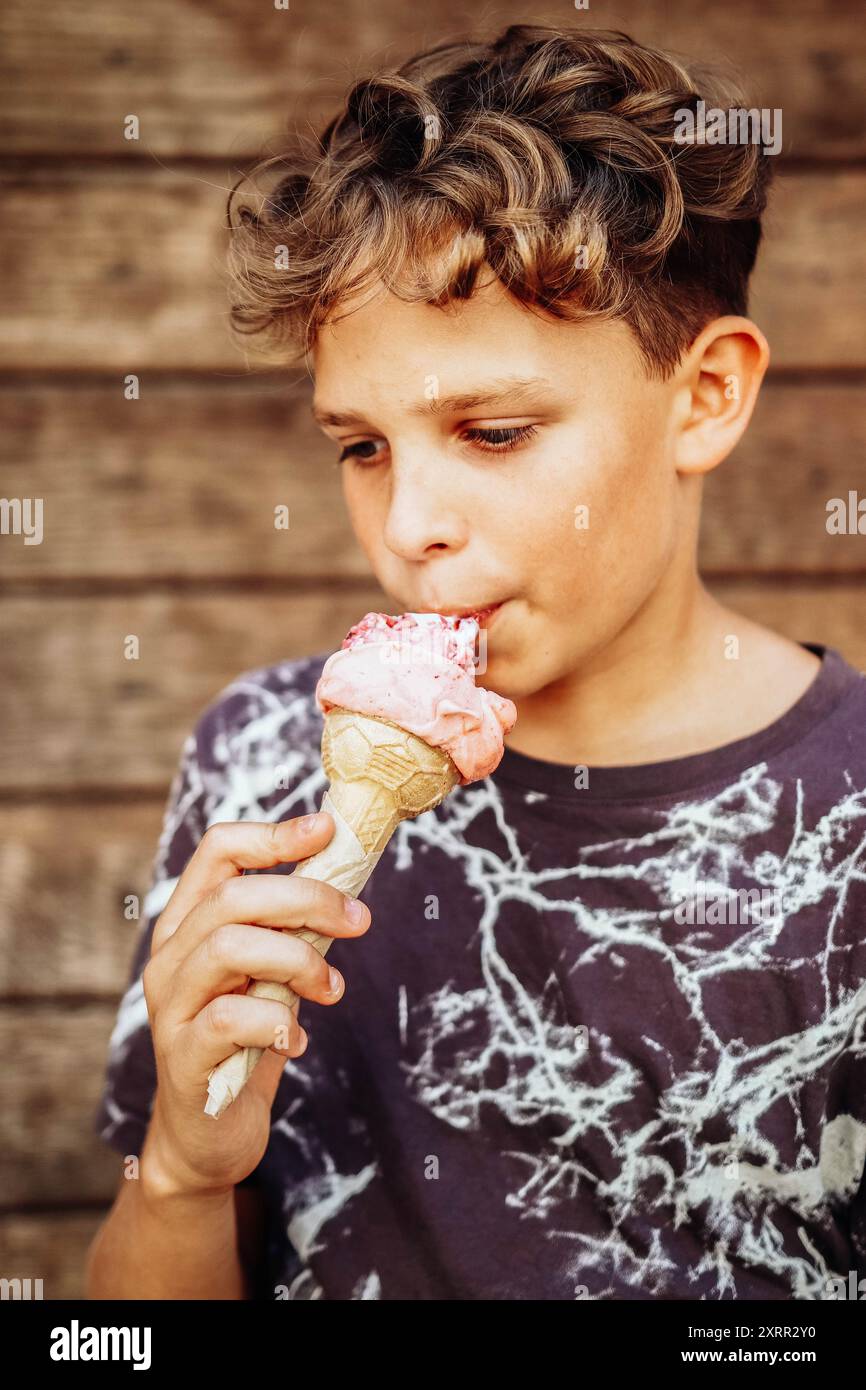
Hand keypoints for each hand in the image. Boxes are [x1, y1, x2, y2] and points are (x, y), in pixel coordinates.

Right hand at [139, 813, 370, 1197]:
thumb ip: (291, 930)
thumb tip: (349, 880)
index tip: (328, 831)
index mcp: (190, 923)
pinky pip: (231, 1019)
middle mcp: (171, 957)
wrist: (209, 1134)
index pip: (218, 850)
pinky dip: (278, 1023)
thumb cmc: (248, 1041)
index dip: (274, 834)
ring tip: (332, 990)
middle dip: (307, 898)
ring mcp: (170, 1007)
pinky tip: (299, 1040)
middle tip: (358, 919)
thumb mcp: (271, 973)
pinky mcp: (184, 1057)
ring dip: (297, 959)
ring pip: (228, 947)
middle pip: (233, 896)